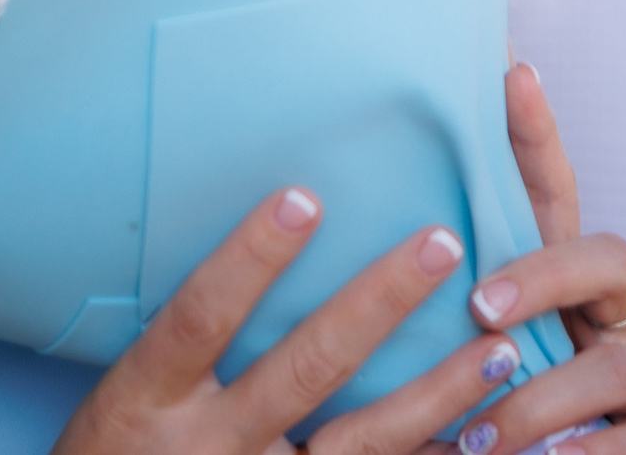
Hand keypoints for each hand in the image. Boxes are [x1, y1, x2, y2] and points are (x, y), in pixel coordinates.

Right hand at [53, 187, 546, 454]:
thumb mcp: (124, 397)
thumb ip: (183, 337)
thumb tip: (274, 230)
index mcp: (146, 400)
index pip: (199, 317)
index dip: (249, 259)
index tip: (304, 196)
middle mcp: (205, 449)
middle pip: (303, 370)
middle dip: (378, 305)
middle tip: (442, 242)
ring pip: (360, 443)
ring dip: (437, 395)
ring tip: (501, 346)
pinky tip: (491, 440)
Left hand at [442, 63, 625, 454]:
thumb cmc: (497, 429)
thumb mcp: (469, 363)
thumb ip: (442, 312)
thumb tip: (357, 239)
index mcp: (565, 293)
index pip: (554, 199)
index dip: (537, 136)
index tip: (511, 71)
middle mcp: (617, 322)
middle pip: (608, 259)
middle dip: (544, 275)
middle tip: (479, 309)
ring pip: (615, 366)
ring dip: (541, 402)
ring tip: (480, 440)